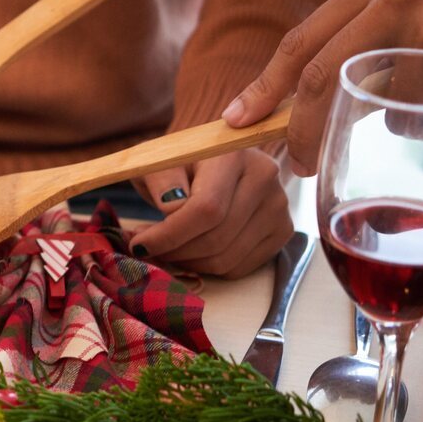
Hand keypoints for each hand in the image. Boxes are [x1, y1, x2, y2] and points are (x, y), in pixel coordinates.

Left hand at [130, 149, 291, 277]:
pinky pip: (240, 267)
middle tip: (147, 248)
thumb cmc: (176, 162)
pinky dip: (208, 267)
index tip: (140, 244)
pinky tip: (190, 250)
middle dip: (174, 251)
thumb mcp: (156, 162)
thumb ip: (160, 181)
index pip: (206, 209)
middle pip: (217, 237)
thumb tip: (171, 208)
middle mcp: (264, 176)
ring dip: (188, 262)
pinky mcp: (282, 230)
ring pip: (227, 258)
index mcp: (232, 154)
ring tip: (166, 247)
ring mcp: (278, 205)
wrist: (206, 163)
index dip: (170, 234)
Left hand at [223, 0, 422, 173]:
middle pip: (323, 79)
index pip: (300, 42)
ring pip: (386, 106)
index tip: (235, 121)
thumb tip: (307, 108)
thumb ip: (363, 43)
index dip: (263, 88)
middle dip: (307, 130)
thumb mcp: (411, 9)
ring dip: (404, 121)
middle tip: (302, 163)